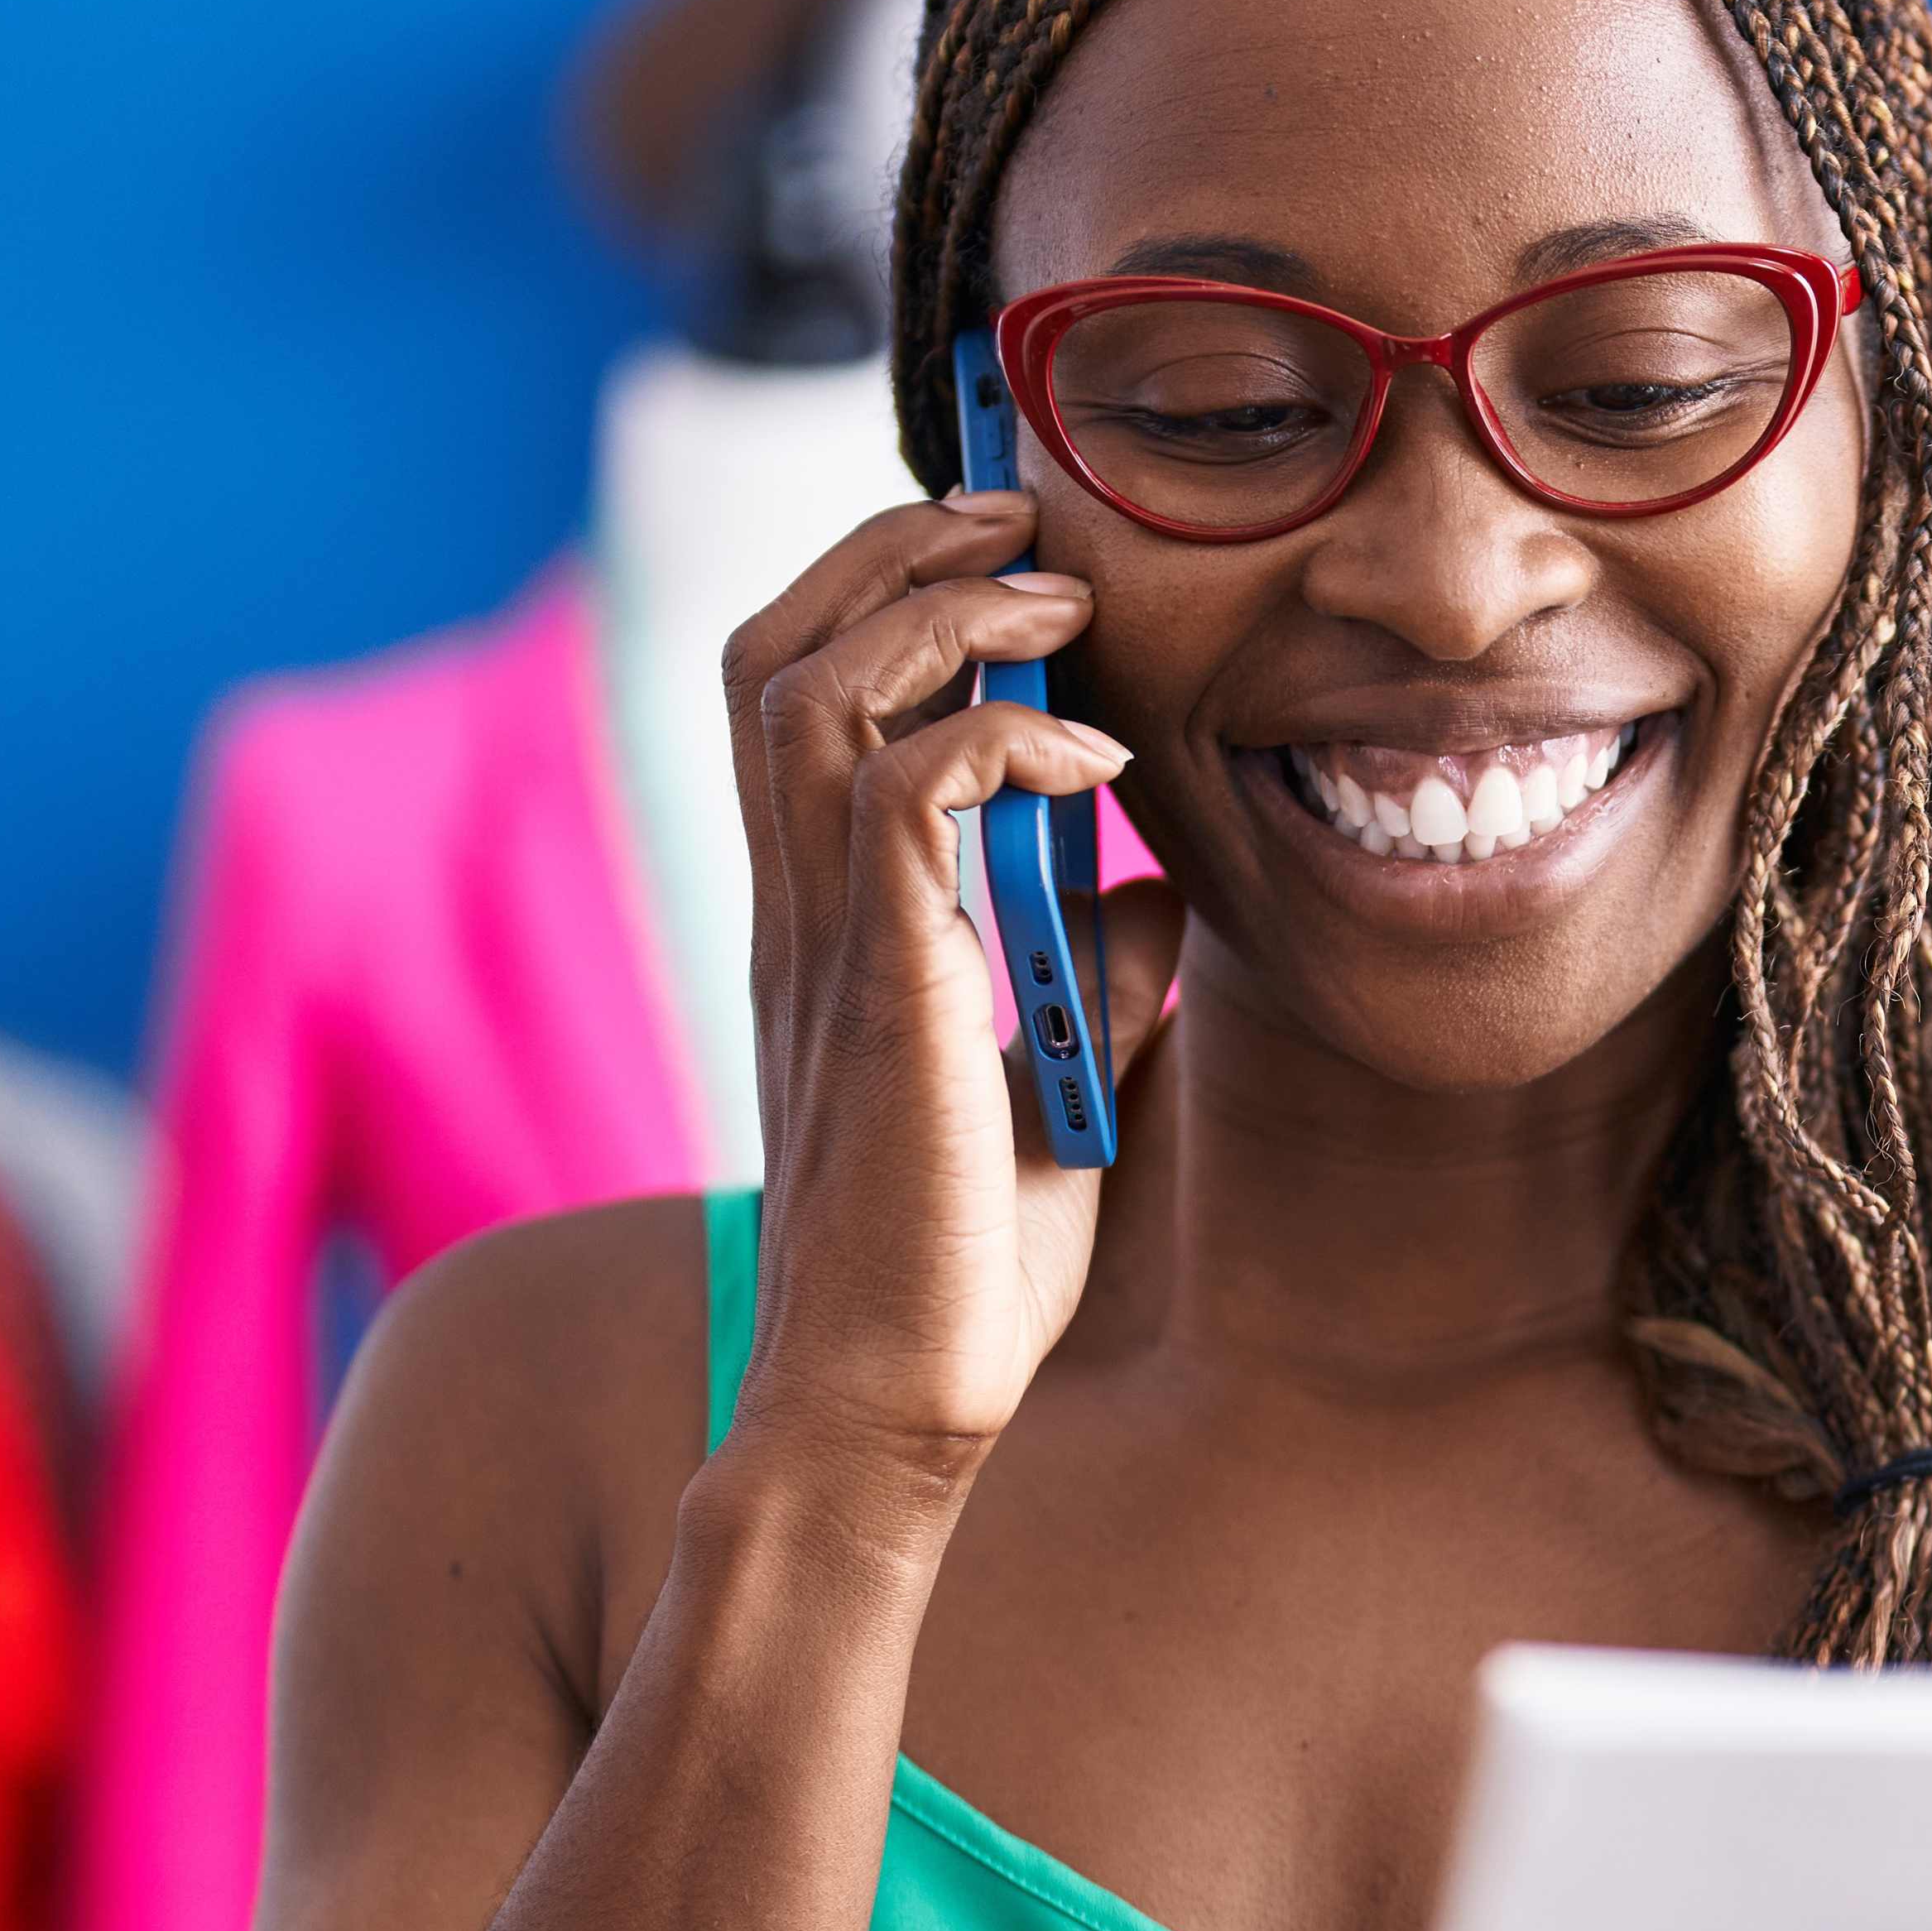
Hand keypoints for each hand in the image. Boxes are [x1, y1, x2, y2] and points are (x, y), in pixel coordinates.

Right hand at [712, 488, 1185, 1500]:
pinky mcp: (882, 988)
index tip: (1006, 564)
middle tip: (1023, 525)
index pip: (795, 695)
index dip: (882, 595)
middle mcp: (795, 914)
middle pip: (777, 646)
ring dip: (940, 609)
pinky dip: (1002, 739)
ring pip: (811, 685)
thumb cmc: (959, 1276)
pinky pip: (905, 790)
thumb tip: (1154, 885)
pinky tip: (1095, 765)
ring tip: (1057, 595)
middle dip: (896, 552)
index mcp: (821, 927)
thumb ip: (1087, 979)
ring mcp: (822, 946)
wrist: (890, 1405)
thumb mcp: (1050, 1094)